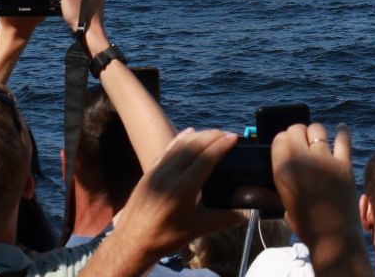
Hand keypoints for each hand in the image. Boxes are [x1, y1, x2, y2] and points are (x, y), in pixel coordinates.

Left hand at [109, 128, 244, 260]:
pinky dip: (180, 138)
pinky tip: (188, 133)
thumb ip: (221, 220)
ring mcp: (158, 171)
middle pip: (194, 146)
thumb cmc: (165, 238)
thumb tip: (243, 215)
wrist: (131, 241)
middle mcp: (170, 175)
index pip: (205, 158)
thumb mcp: (195, 231)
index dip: (221, 145)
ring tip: (213, 133)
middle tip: (227, 134)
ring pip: (180, 144)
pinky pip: (168, 149)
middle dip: (212, 136)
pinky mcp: (150, 171)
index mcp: (183, 188)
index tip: (234, 137)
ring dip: (198, 135)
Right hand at [271, 123, 367, 276]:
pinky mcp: (344, 164)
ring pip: (317, 129)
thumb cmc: (306, 225)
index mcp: (282, 169)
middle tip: (302, 142)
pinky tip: (340, 130)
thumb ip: (285, 179)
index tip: (288, 145)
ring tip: (318, 140)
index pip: (279, 137)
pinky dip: (341, 131)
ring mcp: (323, 160)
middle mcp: (301, 160)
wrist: (333, 238)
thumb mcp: (284, 201)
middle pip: (297, 129)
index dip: (284, 141)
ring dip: (316, 133)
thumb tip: (289, 163)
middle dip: (298, 133)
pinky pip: (343, 138)